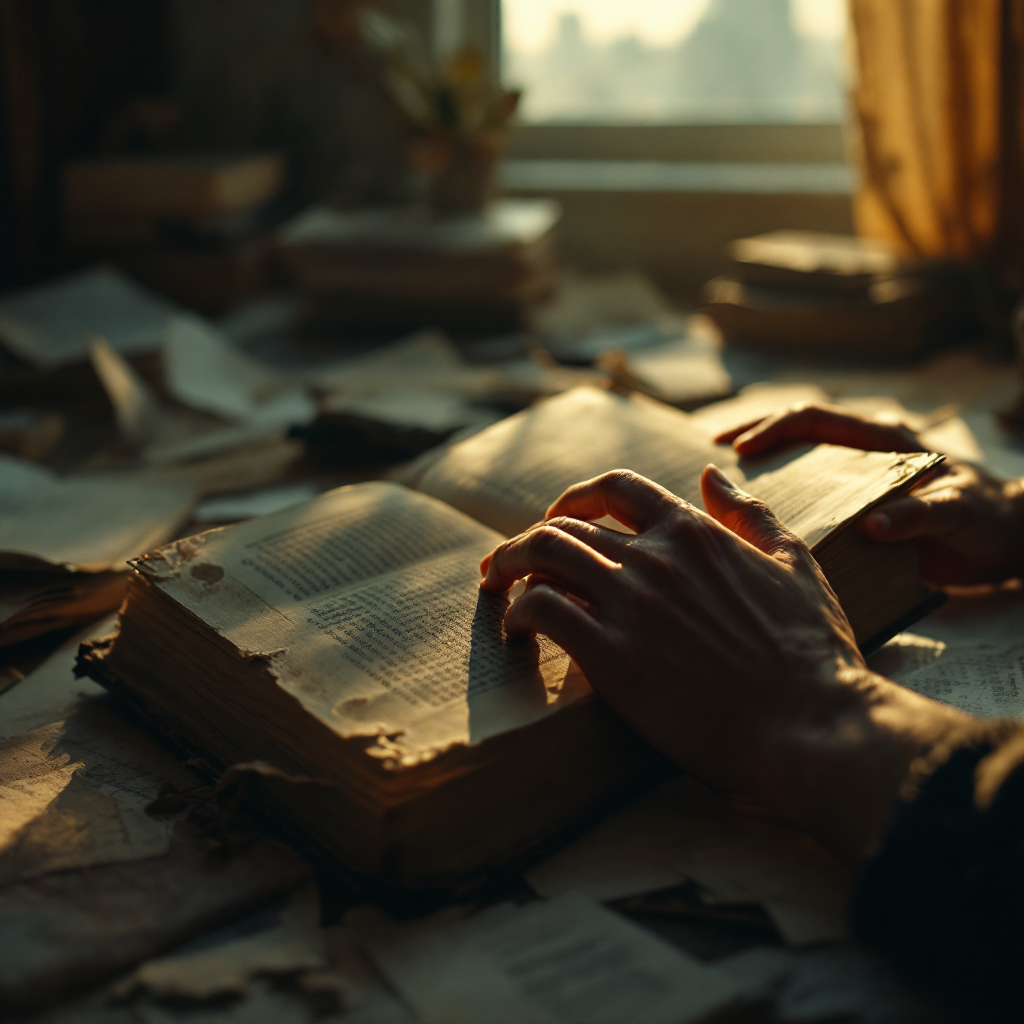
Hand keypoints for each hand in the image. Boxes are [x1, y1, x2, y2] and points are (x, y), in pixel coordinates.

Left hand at [480, 468, 967, 859]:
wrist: (812, 726)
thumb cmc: (812, 654)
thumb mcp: (794, 564)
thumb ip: (750, 514)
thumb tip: (711, 472)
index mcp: (694, 533)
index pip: (616, 487)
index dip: (575, 496)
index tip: (556, 516)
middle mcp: (655, 557)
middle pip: (564, 524)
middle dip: (527, 540)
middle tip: (508, 564)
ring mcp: (629, 602)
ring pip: (541, 555)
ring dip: (509, 566)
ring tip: (497, 588)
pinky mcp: (610, 654)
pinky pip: (539, 609)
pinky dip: (518, 613)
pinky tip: (518, 632)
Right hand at [717, 402, 1023, 586]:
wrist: (1011, 541)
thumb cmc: (988, 519)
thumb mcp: (958, 513)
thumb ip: (918, 515)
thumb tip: (872, 525)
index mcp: (884, 440)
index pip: (815, 419)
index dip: (774, 429)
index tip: (740, 449)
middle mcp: (865, 452)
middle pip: (797, 429)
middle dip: (754, 433)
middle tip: (714, 450)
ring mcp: (860, 477)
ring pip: (800, 457)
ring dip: (764, 461)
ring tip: (724, 477)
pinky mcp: (859, 505)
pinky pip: (810, 492)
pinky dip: (781, 493)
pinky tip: (759, 515)